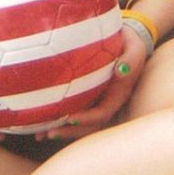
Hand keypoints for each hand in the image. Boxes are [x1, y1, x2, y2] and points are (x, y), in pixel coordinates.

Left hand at [42, 23, 148, 141]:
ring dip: (61, 129)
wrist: (125, 40)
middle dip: (69, 131)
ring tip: (40, 134)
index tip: (70, 118)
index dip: (87, 118)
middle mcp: (106, 102)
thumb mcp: (134, 49)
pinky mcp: (85, 95)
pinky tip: (39, 124)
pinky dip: (57, 118)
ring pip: (78, 122)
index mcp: (118, 95)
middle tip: (49, 133)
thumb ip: (132, 60)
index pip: (103, 113)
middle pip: (88, 125)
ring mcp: (95, 101)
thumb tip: (121, 70)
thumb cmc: (129, 44)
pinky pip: (71, 109)